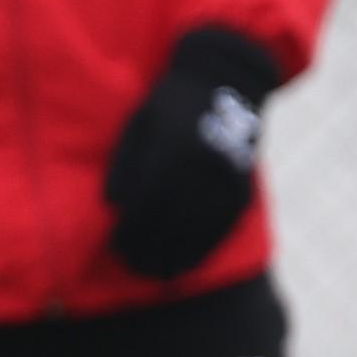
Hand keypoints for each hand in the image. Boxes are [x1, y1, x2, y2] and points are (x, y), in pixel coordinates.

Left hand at [103, 25, 282, 280]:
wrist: (226, 84)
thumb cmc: (172, 105)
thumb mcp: (141, 124)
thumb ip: (126, 164)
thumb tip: (115, 206)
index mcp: (171, 150)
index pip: (146, 205)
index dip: (130, 232)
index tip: (117, 247)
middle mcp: (201, 168)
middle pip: (172, 223)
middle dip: (150, 250)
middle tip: (134, 266)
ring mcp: (226, 180)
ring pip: (198, 230)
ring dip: (176, 257)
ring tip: (157, 273)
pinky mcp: (241, 188)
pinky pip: (220, 227)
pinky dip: (202, 248)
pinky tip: (186, 262)